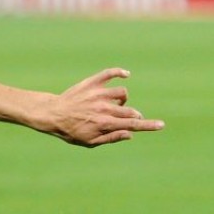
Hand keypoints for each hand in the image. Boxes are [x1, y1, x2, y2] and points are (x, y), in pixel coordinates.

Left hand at [48, 68, 164, 146]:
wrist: (52, 115)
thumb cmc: (70, 131)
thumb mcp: (89, 141)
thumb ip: (111, 138)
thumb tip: (130, 134)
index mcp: (105, 123)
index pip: (132, 124)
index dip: (148, 125)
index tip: (161, 125)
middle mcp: (105, 108)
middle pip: (130, 110)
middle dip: (133, 115)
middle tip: (124, 118)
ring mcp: (99, 94)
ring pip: (122, 93)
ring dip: (122, 100)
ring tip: (113, 104)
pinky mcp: (92, 83)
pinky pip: (110, 73)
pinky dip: (119, 72)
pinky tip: (125, 75)